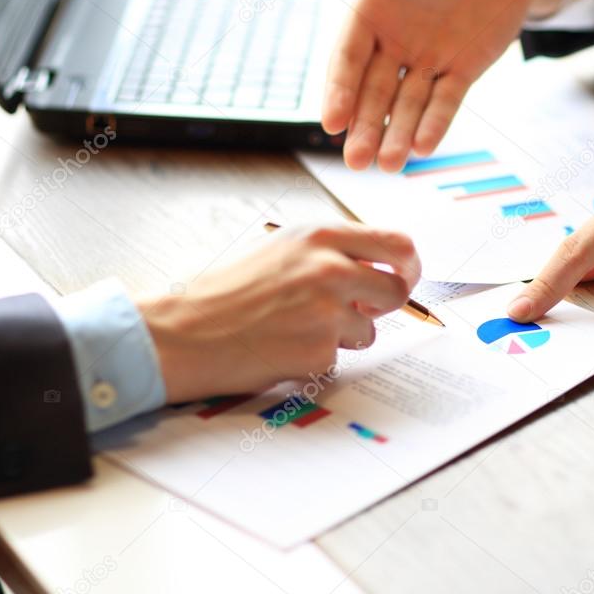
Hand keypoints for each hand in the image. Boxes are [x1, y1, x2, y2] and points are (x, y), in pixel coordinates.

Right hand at [137, 224, 419, 402]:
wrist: (184, 331)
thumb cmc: (229, 289)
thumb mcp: (283, 247)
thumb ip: (333, 251)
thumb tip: (379, 266)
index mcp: (321, 236)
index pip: (398, 244)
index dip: (409, 266)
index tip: (404, 277)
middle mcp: (330, 268)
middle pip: (397, 290)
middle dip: (385, 306)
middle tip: (364, 312)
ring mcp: (327, 311)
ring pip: (369, 330)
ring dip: (344, 335)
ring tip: (298, 328)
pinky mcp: (318, 349)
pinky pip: (339, 356)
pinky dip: (317, 357)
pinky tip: (283, 347)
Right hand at [289, 0, 563, 171]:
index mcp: (369, 12)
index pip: (347, 58)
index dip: (338, 90)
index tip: (331, 122)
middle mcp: (393, 43)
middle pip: (371, 93)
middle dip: (363, 128)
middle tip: (355, 163)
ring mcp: (427, 60)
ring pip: (406, 106)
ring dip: (396, 136)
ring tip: (388, 166)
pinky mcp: (462, 70)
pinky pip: (446, 102)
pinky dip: (435, 124)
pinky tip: (424, 148)